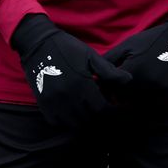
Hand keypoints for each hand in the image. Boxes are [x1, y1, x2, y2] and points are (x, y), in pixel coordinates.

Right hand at [10, 14, 129, 126]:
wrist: (38, 43)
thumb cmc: (68, 48)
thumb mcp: (91, 56)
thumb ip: (109, 71)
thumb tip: (129, 81)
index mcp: (82, 84)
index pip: (103, 110)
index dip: (114, 113)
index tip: (118, 109)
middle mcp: (67, 97)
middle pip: (90, 120)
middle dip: (102, 119)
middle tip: (107, 112)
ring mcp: (53, 102)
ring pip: (74, 124)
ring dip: (86, 122)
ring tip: (92, 115)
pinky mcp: (42, 103)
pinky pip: (56, 123)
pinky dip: (67, 122)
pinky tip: (73, 114)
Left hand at [105, 14, 167, 108]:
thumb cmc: (150, 41)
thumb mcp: (127, 46)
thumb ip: (108, 61)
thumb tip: (93, 74)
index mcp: (133, 70)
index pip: (111, 88)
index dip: (105, 88)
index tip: (104, 86)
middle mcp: (147, 83)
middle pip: (123, 99)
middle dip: (116, 96)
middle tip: (114, 92)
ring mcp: (161, 91)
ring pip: (138, 105)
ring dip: (130, 102)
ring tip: (128, 94)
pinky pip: (154, 107)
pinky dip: (146, 104)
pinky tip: (144, 95)